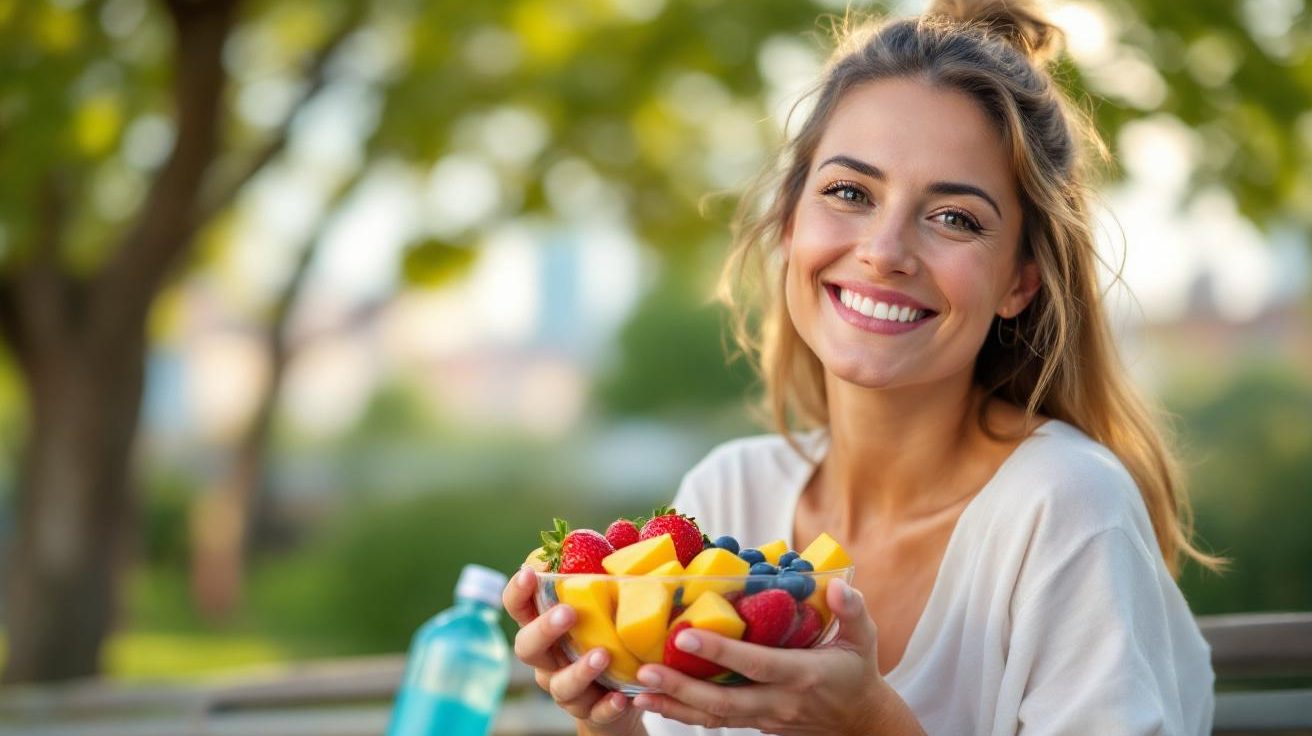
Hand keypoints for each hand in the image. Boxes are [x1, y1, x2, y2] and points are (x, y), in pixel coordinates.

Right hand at [502, 567, 643, 735]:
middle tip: (568, 613)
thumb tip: (622, 527)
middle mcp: (549, 660)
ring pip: (560, 685)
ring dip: (579, 670)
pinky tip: (622, 698)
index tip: (529, 572)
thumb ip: (610, 569)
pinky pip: (594, 713)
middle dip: (544, 629)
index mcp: (547, 627)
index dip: (517, 591)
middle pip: (527, 647)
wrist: (621, 700)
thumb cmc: (609, 639)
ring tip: (603, 656)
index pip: (518, 607)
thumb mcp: (609, 606)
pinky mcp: (593, 714)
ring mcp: (568, 690)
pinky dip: (606, 706)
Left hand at [630, 578, 922, 734]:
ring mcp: (764, 717)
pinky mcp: (754, 724)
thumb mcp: (863, 639)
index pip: (756, 663)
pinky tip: (657, 701)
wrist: (859, 722)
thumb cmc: (856, 672)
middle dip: (682, 687)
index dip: (721, 651)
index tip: (686, 634)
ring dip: (674, 704)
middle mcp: (778, 700)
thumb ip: (852, 611)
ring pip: (714, 716)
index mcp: (802, 674)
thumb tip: (836, 587)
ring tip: (639, 690)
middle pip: (723, 700)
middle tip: (646, 671)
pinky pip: (716, 721)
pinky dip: (684, 714)